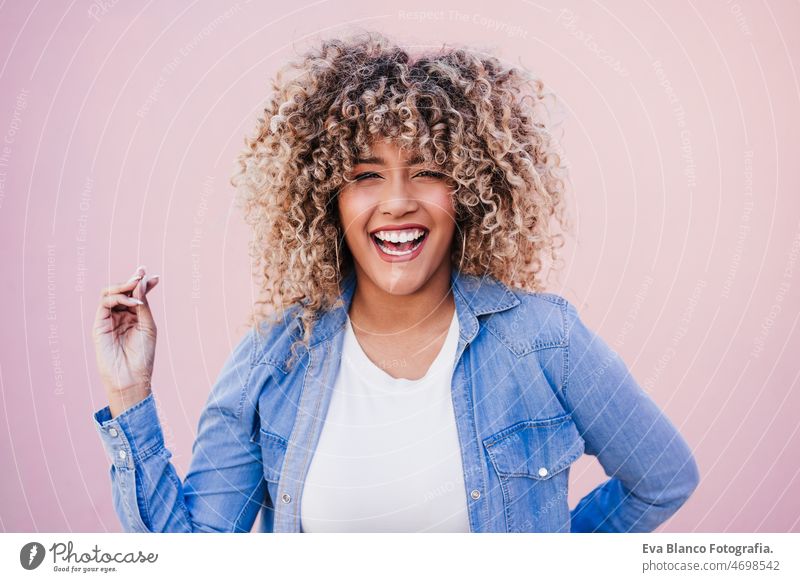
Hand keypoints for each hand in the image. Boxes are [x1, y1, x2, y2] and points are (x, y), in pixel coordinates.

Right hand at [92, 265, 159, 395]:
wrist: (131, 376)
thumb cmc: (142, 354)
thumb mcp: (148, 326)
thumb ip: (143, 305)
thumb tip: (140, 283)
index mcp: (134, 316)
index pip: (136, 295)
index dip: (143, 284)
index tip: (155, 277)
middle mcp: (120, 316)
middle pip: (123, 291)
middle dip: (132, 280)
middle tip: (142, 274)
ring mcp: (108, 319)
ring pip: (110, 293)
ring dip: (124, 286)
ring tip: (136, 284)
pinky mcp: (99, 325)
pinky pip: (105, 303)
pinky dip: (119, 298)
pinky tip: (133, 303)